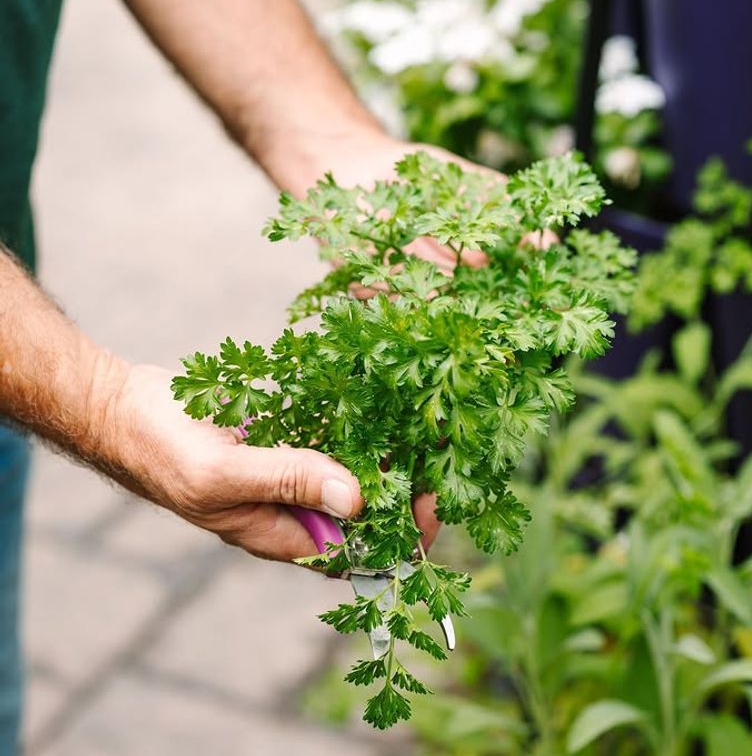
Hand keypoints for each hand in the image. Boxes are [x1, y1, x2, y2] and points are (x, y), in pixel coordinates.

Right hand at [98, 364, 438, 561]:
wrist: (119, 408)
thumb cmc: (160, 449)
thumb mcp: (224, 473)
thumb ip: (289, 481)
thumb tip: (357, 499)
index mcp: (278, 534)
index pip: (356, 552)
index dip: (399, 534)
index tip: (431, 499)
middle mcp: (288, 508)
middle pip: (362, 511)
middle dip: (403, 485)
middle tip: (439, 444)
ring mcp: (283, 470)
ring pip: (348, 469)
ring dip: (383, 447)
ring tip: (421, 416)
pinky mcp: (278, 435)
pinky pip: (325, 432)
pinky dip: (351, 418)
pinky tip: (378, 393)